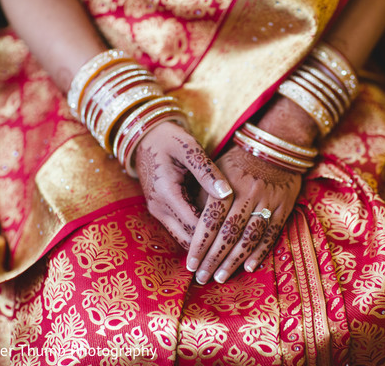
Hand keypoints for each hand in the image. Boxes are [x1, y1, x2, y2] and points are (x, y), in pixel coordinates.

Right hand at [135, 121, 232, 249]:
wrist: (145, 137)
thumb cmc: (170, 139)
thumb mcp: (189, 149)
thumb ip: (207, 171)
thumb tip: (227, 192)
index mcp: (167, 192)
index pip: (194, 225)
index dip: (216, 233)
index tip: (239, 234)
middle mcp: (159, 207)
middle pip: (188, 239)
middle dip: (210, 246)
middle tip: (238, 247)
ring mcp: (158, 211)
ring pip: (183, 239)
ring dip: (203, 243)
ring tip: (229, 245)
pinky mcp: (161, 211)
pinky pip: (180, 229)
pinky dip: (196, 234)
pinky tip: (217, 231)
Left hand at [186, 145, 301, 283]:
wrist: (275, 146)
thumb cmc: (237, 162)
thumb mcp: (215, 170)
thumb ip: (203, 196)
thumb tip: (190, 227)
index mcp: (227, 184)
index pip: (210, 220)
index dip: (200, 244)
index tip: (191, 264)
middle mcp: (248, 194)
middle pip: (228, 233)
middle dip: (213, 258)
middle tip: (202, 278)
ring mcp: (268, 201)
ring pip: (249, 237)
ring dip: (234, 260)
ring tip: (221, 277)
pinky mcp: (283, 207)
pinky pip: (271, 234)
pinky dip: (260, 252)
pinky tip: (248, 267)